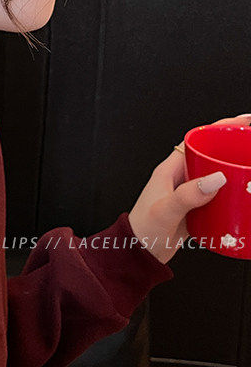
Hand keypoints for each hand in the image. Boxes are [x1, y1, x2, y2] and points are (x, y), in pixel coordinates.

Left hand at [128, 113, 250, 264]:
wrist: (137, 253)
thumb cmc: (144, 229)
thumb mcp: (165, 210)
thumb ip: (188, 195)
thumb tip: (217, 178)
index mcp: (170, 169)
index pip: (197, 140)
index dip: (218, 128)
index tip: (242, 123)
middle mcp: (180, 178)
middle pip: (210, 155)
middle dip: (231, 148)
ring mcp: (188, 194)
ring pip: (216, 176)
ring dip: (234, 172)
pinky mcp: (196, 210)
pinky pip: (218, 197)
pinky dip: (232, 196)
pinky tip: (245, 202)